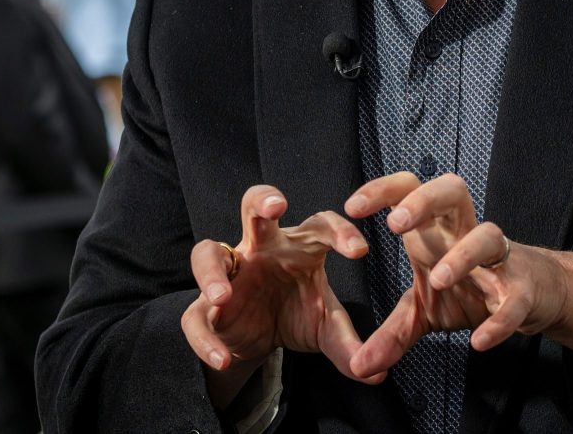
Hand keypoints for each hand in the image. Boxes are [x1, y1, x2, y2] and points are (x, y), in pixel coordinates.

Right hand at [180, 185, 381, 405]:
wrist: (261, 341)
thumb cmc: (296, 313)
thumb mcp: (326, 328)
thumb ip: (348, 345)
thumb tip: (378, 373)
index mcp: (298, 245)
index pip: (320, 224)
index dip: (340, 231)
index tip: (360, 251)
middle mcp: (261, 249)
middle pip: (254, 206)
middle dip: (263, 199)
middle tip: (277, 206)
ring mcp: (230, 274)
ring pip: (208, 252)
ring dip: (211, 271)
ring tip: (223, 297)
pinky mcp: (206, 308)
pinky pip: (194, 316)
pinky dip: (205, 339)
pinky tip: (222, 358)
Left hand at [343, 172, 569, 379]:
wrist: (536, 295)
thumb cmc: (472, 288)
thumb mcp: (425, 310)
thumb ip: (392, 333)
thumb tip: (360, 367)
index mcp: (438, 231)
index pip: (411, 189)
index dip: (383, 190)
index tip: (352, 207)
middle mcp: (467, 234)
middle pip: (452, 191)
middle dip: (424, 201)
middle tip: (395, 224)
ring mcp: (498, 259)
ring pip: (488, 235)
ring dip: (463, 254)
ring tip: (438, 279)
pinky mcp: (523, 289)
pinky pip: (514, 298)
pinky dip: (499, 319)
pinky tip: (479, 341)